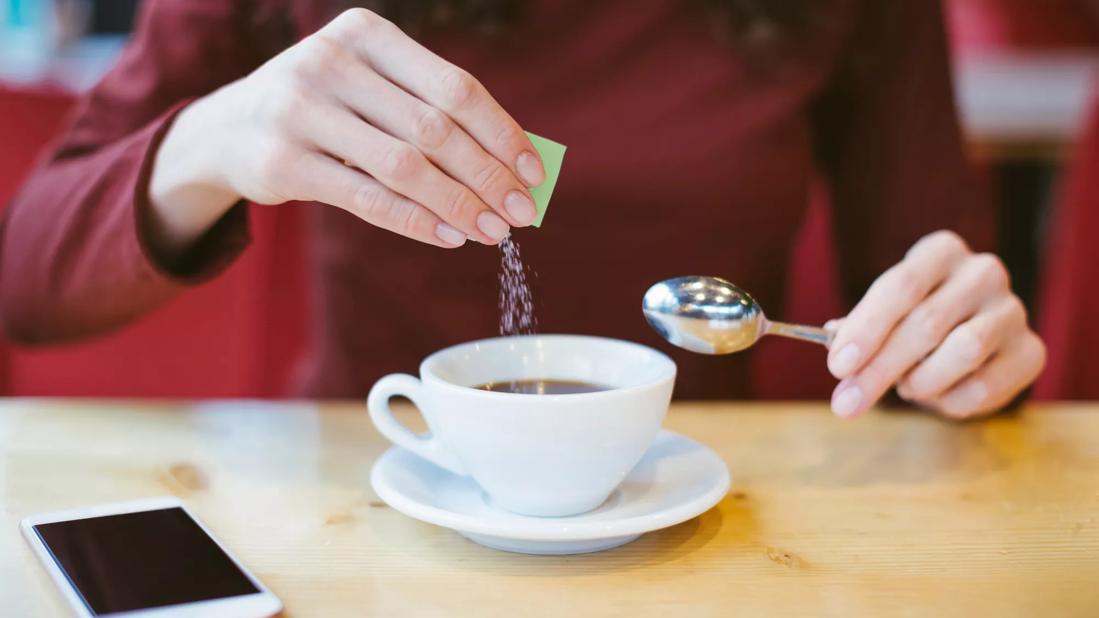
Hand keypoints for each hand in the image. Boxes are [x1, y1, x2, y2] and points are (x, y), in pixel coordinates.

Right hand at [150, 8, 544, 256]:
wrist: (228, 128)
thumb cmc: (326, 108)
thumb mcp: (370, 87)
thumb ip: (429, 111)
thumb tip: (512, 166)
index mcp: (366, 34)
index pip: (455, 87)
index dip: (502, 133)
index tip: (533, 173)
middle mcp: (330, 62)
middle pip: (435, 129)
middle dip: (487, 176)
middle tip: (521, 214)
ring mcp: (300, 110)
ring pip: (404, 167)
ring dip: (458, 205)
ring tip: (491, 232)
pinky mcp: (282, 162)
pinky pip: (367, 199)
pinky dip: (416, 222)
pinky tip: (449, 237)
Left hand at [826, 230, 1045, 419]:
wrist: (972, 339)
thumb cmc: (914, 319)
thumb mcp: (884, 315)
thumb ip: (859, 329)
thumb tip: (835, 344)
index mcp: (941, 252)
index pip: (901, 286)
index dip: (866, 328)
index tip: (838, 366)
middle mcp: (983, 273)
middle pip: (927, 323)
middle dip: (879, 369)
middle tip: (847, 402)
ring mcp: (1013, 311)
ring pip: (963, 352)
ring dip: (920, 382)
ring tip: (905, 387)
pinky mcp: (1031, 352)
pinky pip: (985, 387)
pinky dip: (948, 401)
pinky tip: (937, 396)